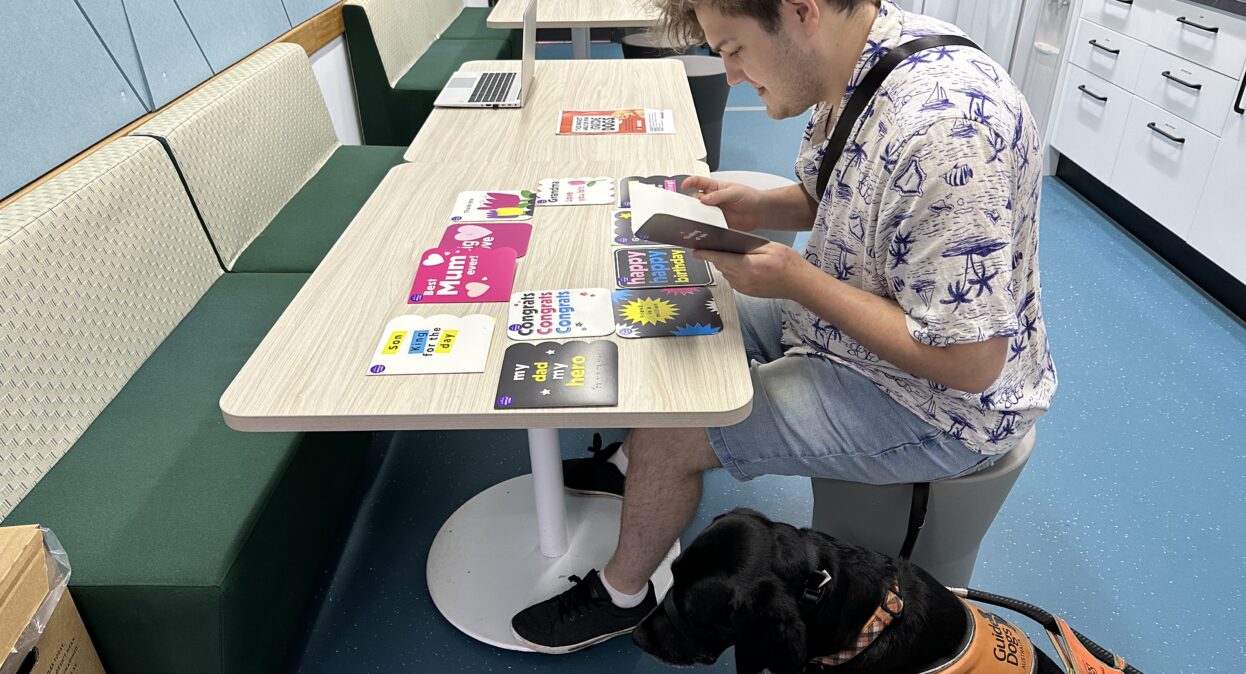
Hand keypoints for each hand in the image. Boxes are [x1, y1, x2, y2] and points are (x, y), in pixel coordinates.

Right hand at [681, 176, 764, 231]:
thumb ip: (719, 195)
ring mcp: (713, 211)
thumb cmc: (750, 197)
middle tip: (693, 208)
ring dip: (698, 216)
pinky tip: (706, 227)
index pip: (698, 182)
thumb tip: (705, 198)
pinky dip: (705, 227)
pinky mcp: (717, 223)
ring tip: (699, 219)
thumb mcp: (735, 192)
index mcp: (714, 187)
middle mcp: (711, 199)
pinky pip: (707, 225)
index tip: (684, 185)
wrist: (759, 212)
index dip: (689, 182)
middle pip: (695, 200)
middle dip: (691, 203)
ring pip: (699, 214)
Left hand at [694, 243, 812, 299]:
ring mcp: (743, 288)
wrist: (799, 283)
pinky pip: (733, 279)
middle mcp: (741, 280)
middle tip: (716, 245)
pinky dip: (734, 271)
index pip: (719, 259)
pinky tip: (742, 264)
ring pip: (726, 272)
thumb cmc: (788, 264)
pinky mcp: (746, 292)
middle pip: (721, 265)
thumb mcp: (768, 247)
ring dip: (726, 263)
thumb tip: (730, 245)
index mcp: (746, 267)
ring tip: (733, 253)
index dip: (706, 254)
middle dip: (718, 256)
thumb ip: (748, 246)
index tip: (695, 250)